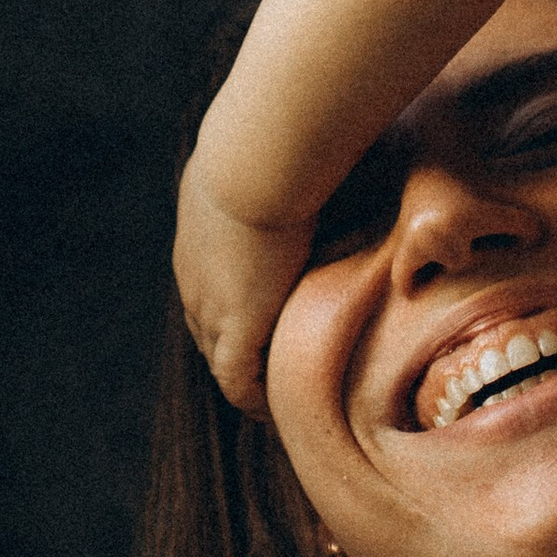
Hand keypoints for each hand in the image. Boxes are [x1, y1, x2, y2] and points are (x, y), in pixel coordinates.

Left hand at [171, 157, 309, 409]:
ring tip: (277, 396)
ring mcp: (208, 304)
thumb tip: (361, 147)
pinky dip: (253, 398)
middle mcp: (195, 274)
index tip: (265, 318)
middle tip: (268, 367)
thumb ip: (308, 162)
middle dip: (234, 347)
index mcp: (201, 233)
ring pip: (219, 357)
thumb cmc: (280, 144)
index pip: (210, 283)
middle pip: (206, 325)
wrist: (256, 162)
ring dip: (246, 377)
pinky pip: (236, 382)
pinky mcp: (232, 328)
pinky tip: (278, 412)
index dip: (235, 304)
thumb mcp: (282, 152)